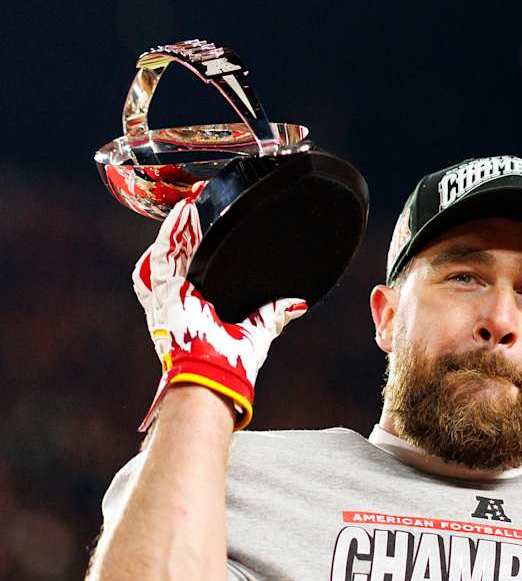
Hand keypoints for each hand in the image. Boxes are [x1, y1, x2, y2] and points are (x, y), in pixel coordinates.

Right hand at [132, 195, 306, 431]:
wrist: (218, 377)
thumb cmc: (232, 362)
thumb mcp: (258, 330)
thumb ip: (274, 313)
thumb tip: (299, 303)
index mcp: (194, 306)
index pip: (190, 268)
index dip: (193, 246)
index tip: (205, 223)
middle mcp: (177, 300)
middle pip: (176, 256)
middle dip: (184, 230)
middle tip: (196, 205)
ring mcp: (167, 298)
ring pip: (167, 253)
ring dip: (178, 227)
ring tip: (191, 203)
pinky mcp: (165, 296)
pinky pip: (163, 258)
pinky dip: (171, 234)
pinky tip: (183, 213)